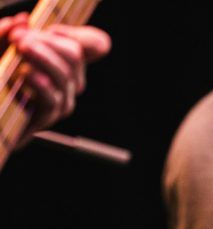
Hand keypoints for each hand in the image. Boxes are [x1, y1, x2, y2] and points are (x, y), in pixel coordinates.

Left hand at [0, 13, 110, 143]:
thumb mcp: (2, 48)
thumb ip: (10, 32)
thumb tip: (22, 21)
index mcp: (66, 62)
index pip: (97, 44)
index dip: (83, 34)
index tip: (52, 29)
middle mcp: (70, 82)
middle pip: (75, 55)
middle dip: (48, 41)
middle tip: (21, 38)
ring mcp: (62, 101)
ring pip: (65, 75)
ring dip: (42, 57)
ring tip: (20, 47)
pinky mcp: (47, 117)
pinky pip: (52, 99)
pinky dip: (40, 83)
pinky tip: (25, 73)